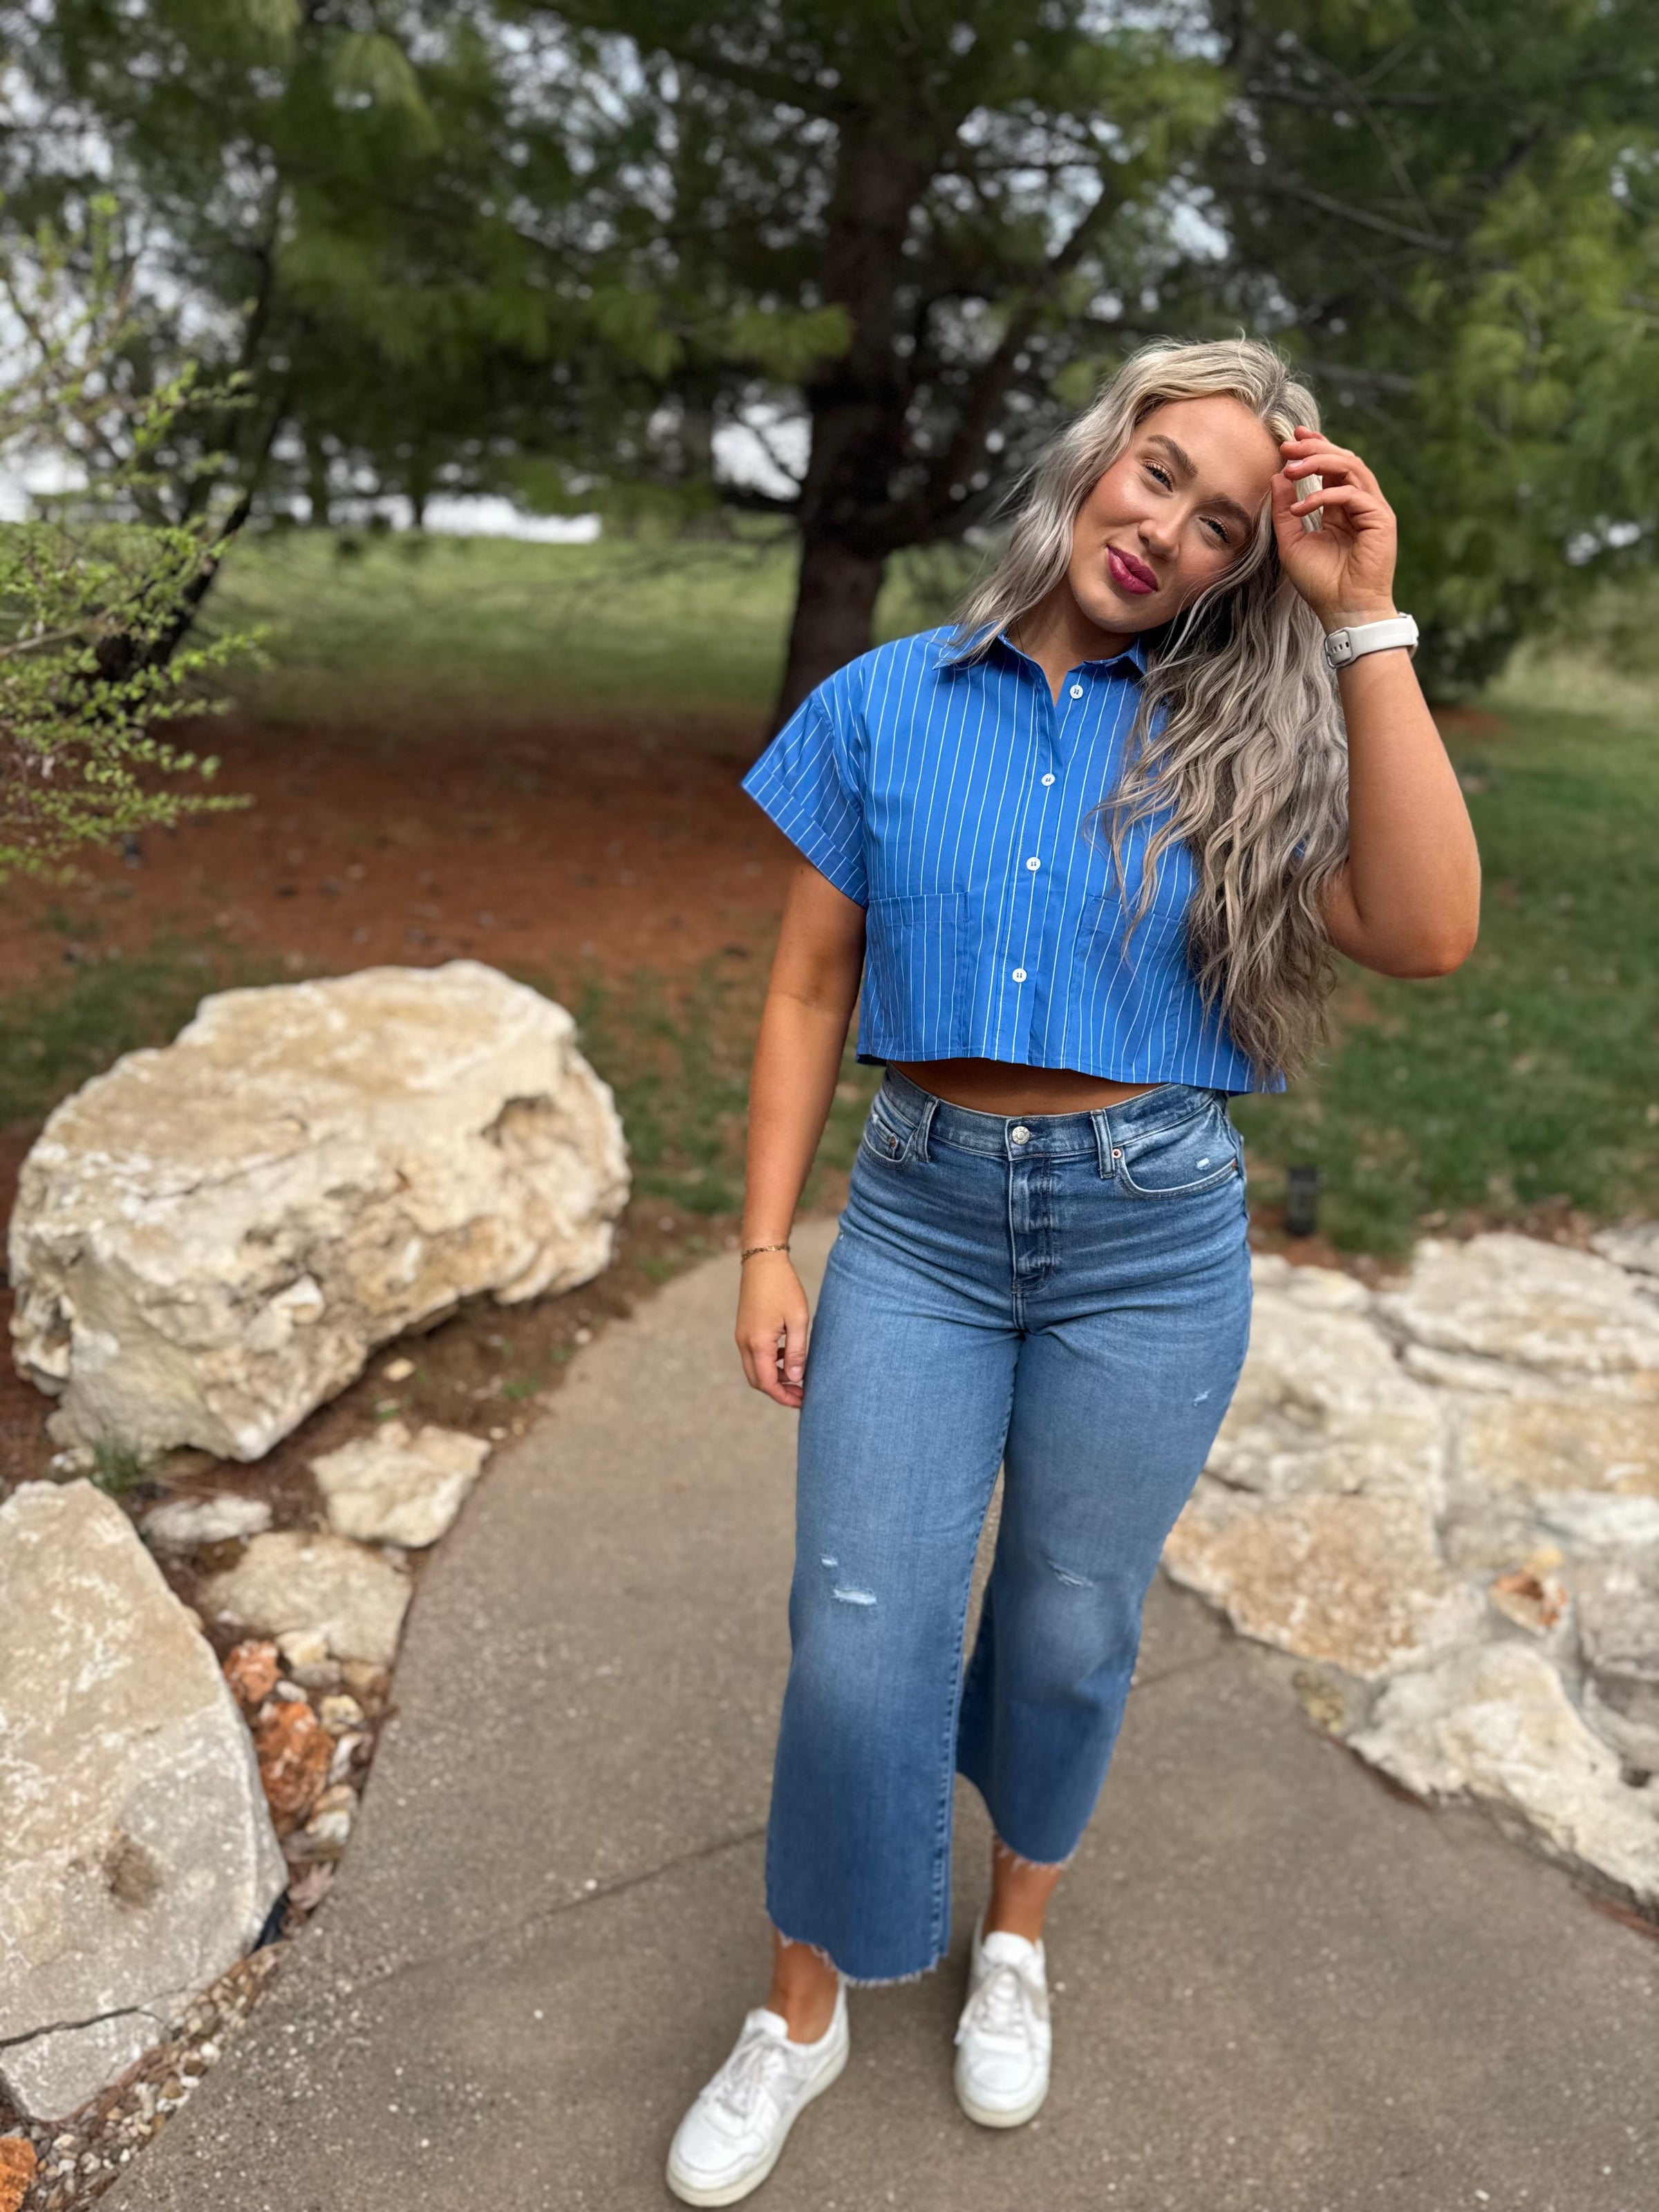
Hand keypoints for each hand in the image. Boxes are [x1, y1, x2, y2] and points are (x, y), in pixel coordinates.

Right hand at [735, 1251, 809, 1407]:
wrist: (762, 1261)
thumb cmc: (784, 1287)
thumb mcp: (798, 1319)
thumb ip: (797, 1351)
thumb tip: (796, 1378)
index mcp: (758, 1343)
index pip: (768, 1383)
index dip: (784, 1396)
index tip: (802, 1401)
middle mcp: (745, 1343)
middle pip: (757, 1381)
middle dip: (778, 1391)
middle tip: (801, 1393)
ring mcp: (741, 1336)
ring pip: (754, 1369)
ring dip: (773, 1377)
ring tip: (797, 1374)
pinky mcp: (743, 1330)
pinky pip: (752, 1356)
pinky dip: (768, 1363)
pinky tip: (786, 1355)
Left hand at [1271, 427, 1399, 632]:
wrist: (1343, 611)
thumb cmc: (1320, 583)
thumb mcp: (1292, 542)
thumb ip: (1285, 510)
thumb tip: (1277, 477)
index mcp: (1342, 507)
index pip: (1333, 467)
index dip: (1315, 447)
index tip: (1292, 437)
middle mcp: (1360, 504)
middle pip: (1343, 460)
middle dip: (1314, 448)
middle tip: (1288, 445)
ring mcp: (1373, 510)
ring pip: (1352, 468)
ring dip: (1319, 462)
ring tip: (1291, 468)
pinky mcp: (1381, 520)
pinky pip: (1353, 494)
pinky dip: (1324, 496)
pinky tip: (1300, 507)